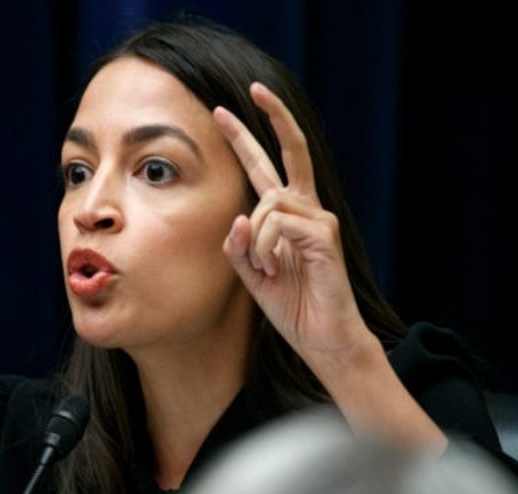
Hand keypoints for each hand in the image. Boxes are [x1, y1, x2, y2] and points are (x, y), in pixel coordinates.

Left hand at [214, 83, 368, 364]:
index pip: (268, 167)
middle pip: (288, 153)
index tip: (226, 110)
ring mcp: (318, 219)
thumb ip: (238, 246)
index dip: (248, 138)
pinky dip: (266, 248)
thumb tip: (238, 216)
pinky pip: (278, 224)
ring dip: (256, 239)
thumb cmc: (291, 306)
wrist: (321, 338)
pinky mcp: (324, 234)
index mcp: (286, 216)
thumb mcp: (250, 274)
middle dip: (264, 121)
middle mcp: (306, 210)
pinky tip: (276, 268)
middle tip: (236, 99)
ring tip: (268, 269)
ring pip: (268, 202)